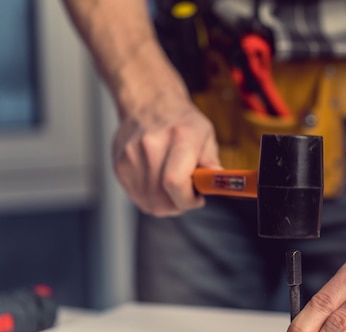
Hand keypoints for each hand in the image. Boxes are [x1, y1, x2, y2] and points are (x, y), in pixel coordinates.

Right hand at [112, 96, 220, 216]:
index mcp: (180, 137)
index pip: (175, 182)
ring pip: (149, 202)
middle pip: (161, 199)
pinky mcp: (119, 165)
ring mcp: (132, 156)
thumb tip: (218, 180)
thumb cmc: (182, 122)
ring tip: (174, 187)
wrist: (150, 104)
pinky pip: (137, 197)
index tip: (197, 198)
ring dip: (165, 203)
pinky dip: (151, 198)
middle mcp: (152, 146)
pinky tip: (159, 183)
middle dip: (179, 205)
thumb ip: (211, 161)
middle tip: (187, 194)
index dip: (188, 200)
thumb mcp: (206, 135)